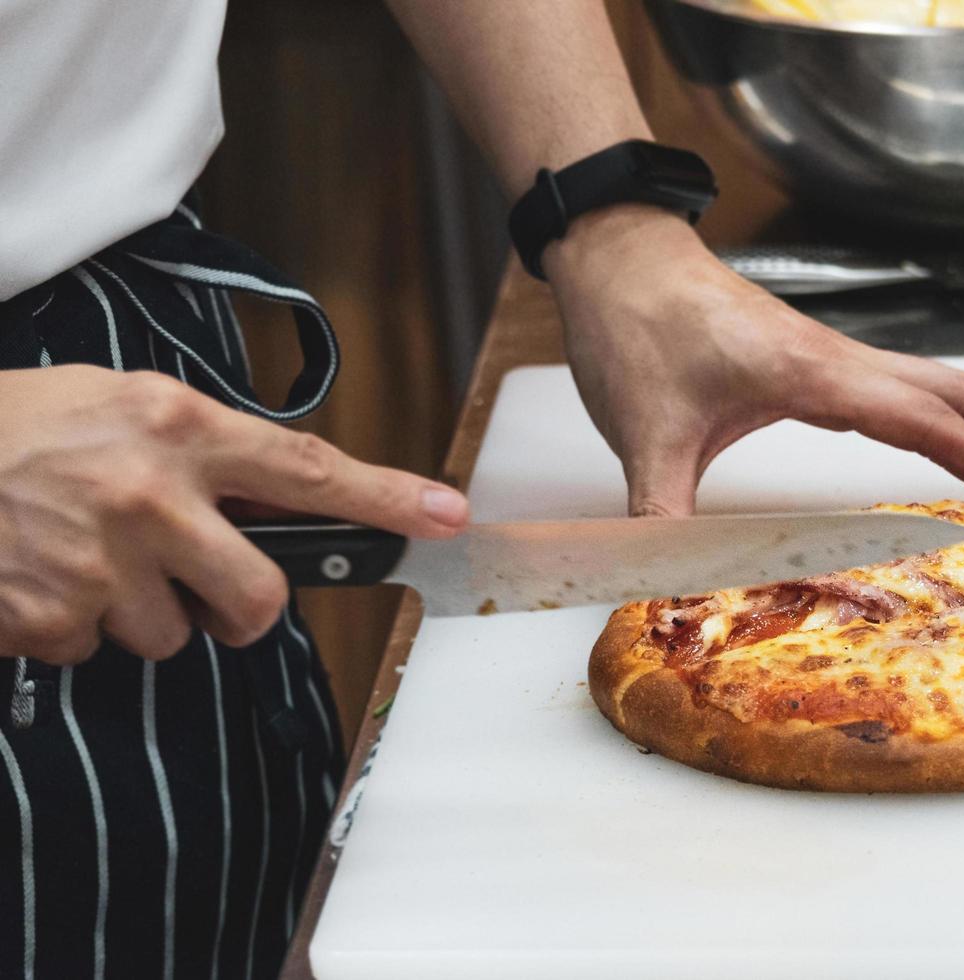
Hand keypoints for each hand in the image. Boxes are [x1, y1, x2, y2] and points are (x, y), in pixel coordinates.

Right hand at [0, 366, 468, 664]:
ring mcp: (99, 563)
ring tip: (84, 555)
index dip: (387, 498)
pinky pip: (94, 651)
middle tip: (206, 586)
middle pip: (257, 599)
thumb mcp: (124, 403)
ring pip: (172, 635)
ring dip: (140, 611)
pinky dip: (73, 627)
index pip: (309, 469)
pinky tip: (40, 575)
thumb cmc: (23, 424)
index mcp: (179, 428)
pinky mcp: (48, 616)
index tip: (447, 515)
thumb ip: (205, 449)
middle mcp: (151, 496)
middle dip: (242, 610)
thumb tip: (278, 499)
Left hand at [544, 206, 963, 516]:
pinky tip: (955, 440)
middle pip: (960, 394)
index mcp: (813, 374)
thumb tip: (667, 593)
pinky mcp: (820, 359)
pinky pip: (911, 385)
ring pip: (944, 383)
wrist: (620, 257)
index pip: (924, 419)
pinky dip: (955, 416)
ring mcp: (836, 354)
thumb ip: (661, 518)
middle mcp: (841, 359)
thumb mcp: (645, 436)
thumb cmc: (637, 329)